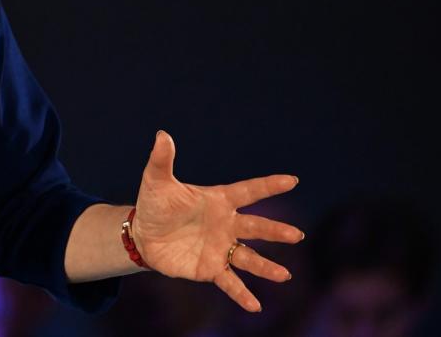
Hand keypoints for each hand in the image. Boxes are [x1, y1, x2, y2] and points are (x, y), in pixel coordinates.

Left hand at [130, 131, 302, 312]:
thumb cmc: (155, 204)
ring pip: (248, 258)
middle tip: (296, 235)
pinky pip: (230, 282)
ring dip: (266, 267)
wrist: (143, 235)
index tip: (292, 180)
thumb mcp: (156, 181)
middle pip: (255, 227)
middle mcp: (226, 225)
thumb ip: (162, 160)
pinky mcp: (210, 268)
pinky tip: (255, 306)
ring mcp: (221, 248)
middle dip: (275, 231)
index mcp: (218, 201)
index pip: (247, 191)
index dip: (268, 185)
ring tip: (284, 275)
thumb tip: (162, 135)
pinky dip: (242, 294)